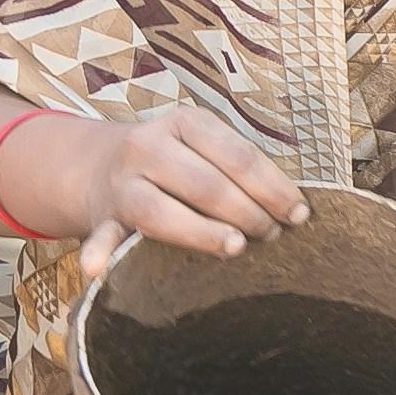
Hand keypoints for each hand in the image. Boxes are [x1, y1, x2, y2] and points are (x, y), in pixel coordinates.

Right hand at [18, 102, 305, 262]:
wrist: (100, 165)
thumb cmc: (178, 161)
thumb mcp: (205, 145)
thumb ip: (240, 167)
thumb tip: (293, 207)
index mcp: (184, 122)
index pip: (238, 156)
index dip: (273, 188)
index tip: (299, 213)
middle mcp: (148, 147)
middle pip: (206, 186)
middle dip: (247, 214)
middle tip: (272, 235)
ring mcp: (122, 183)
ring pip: (160, 212)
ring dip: (202, 233)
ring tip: (236, 247)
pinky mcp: (103, 217)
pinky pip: (100, 236)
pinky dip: (98, 254)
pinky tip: (96, 271)